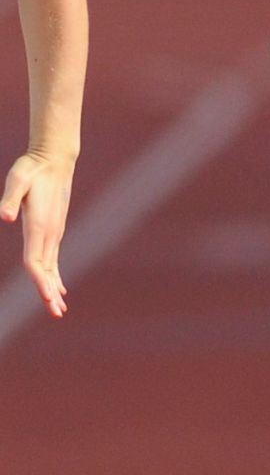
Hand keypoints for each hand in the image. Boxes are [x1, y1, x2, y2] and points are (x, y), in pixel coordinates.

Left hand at [1, 149, 75, 316]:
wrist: (54, 159)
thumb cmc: (31, 168)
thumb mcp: (17, 179)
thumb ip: (10, 198)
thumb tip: (4, 216)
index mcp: (40, 226)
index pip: (36, 260)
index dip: (39, 281)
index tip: (46, 299)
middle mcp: (50, 233)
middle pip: (47, 269)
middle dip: (50, 293)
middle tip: (56, 314)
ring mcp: (54, 232)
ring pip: (52, 266)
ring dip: (54, 288)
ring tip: (58, 309)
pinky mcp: (54, 230)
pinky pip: (54, 258)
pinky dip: (55, 275)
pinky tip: (58, 286)